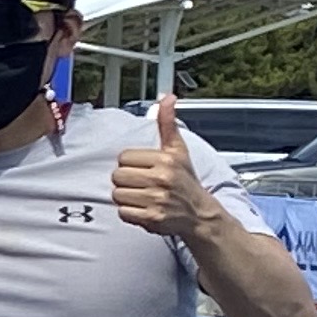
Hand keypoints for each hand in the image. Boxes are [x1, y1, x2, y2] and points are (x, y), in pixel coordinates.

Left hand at [111, 97, 224, 243]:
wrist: (199, 214)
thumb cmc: (185, 181)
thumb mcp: (178, 150)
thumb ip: (168, 124)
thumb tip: (167, 98)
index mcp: (166, 159)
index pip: (124, 157)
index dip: (130, 164)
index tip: (144, 169)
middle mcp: (162, 178)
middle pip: (117, 176)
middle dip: (126, 181)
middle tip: (142, 184)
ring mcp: (157, 199)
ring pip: (118, 194)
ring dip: (127, 197)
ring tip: (143, 196)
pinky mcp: (152, 218)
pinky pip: (123, 212)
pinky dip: (130, 213)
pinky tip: (144, 208)